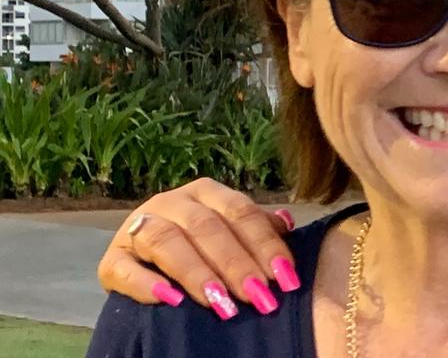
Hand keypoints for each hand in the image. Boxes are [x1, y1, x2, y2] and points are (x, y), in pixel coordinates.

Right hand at [98, 178, 297, 318]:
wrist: (147, 261)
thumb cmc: (203, 245)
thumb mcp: (232, 231)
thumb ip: (259, 227)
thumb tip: (287, 223)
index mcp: (206, 192)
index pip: (240, 212)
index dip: (265, 243)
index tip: (285, 277)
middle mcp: (171, 202)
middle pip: (207, 227)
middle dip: (236, 264)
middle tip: (258, 296)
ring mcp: (137, 227)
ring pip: (167, 242)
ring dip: (197, 273)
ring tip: (221, 303)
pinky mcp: (112, 259)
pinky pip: (124, 268)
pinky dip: (146, 284)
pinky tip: (171, 301)